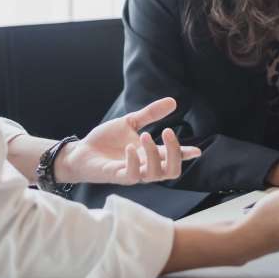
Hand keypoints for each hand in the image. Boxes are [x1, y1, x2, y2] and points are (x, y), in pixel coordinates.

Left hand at [54, 97, 200, 184]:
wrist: (81, 151)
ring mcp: (132, 173)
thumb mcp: (130, 122)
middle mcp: (144, 166)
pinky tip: (129, 148)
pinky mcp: (118, 176)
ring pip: (156, 174)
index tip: (197, 150)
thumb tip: (173, 101)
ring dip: (154, 154)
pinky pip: (133, 176)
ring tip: (144, 135)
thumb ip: (150, 114)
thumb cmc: (105, 140)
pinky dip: (134, 161)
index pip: (173, 158)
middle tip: (168, 131)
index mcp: (149, 154)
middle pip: (171, 171)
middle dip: (176, 153)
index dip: (185, 155)